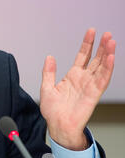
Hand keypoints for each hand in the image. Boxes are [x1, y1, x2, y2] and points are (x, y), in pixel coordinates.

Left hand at [40, 28, 115, 149]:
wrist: (58, 126)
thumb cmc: (52, 111)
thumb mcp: (46, 87)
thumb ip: (48, 72)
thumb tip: (49, 57)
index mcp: (72, 76)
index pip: (82, 56)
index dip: (87, 44)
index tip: (91, 31)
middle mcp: (83, 79)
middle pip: (95, 59)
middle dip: (101, 46)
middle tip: (107, 34)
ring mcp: (89, 86)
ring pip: (101, 67)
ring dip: (107, 54)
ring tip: (111, 41)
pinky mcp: (94, 94)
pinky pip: (102, 79)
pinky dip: (107, 68)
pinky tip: (111, 57)